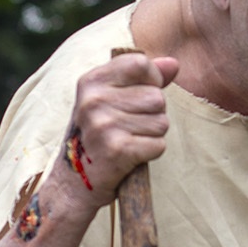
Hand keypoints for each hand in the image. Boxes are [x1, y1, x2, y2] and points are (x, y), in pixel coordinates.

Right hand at [60, 51, 180, 206]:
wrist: (74, 182)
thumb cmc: (99, 135)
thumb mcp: (111, 99)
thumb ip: (144, 79)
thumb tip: (174, 64)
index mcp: (91, 81)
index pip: (141, 63)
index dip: (151, 80)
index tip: (138, 96)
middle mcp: (94, 100)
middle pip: (157, 97)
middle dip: (153, 114)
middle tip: (128, 128)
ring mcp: (104, 125)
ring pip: (162, 122)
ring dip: (152, 135)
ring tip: (129, 141)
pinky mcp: (118, 150)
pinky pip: (159, 145)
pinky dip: (151, 153)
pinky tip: (130, 156)